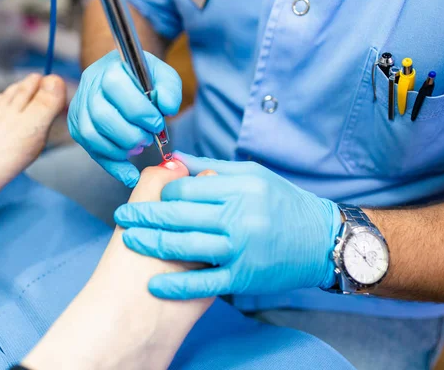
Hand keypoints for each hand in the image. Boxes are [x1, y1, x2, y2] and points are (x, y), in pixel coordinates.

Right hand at [68, 51, 181, 186]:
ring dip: (121, 149)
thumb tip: (167, 107)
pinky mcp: (78, 129)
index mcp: (109, 69)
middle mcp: (88, 88)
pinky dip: (113, 165)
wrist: (123, 79)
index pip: (115, 86)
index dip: (139, 109)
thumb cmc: (144, 79)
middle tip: (148, 138)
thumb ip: (169, 88)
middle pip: (102, 116)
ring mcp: (79, 109)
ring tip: (139, 146)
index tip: (157, 122)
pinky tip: (130, 172)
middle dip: (131, 134)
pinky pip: (92, 152)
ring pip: (92, 136)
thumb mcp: (161, 75)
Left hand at [114, 153, 342, 298]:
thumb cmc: (284, 203)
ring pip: (185, 246)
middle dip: (144, 215)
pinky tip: (155, 285)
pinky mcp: (244, 277)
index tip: (153, 196)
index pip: (187, 189)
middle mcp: (240, 217)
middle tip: (122, 216)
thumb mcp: (252, 175)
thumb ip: (211, 168)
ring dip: (152, 244)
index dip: (164, 192)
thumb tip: (174, 158)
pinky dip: (177, 286)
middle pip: (179, 215)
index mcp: (240, 188)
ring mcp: (241, 249)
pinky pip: (204, 283)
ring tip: (129, 240)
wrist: (321, 240)